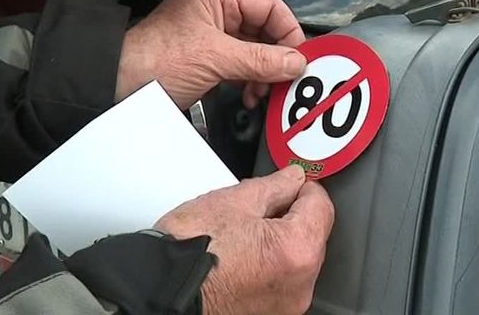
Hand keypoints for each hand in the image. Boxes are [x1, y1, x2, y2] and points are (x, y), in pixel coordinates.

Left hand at [115, 0, 306, 108]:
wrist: (121, 88)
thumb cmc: (154, 61)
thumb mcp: (216, 58)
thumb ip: (260, 60)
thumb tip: (295, 62)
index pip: (268, 6)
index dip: (287, 31)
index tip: (298, 57)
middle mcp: (216, 11)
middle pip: (264, 30)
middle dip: (274, 58)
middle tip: (285, 79)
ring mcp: (212, 35)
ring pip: (254, 51)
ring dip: (263, 74)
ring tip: (261, 92)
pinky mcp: (209, 58)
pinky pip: (241, 65)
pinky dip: (249, 81)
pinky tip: (250, 95)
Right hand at [155, 166, 334, 314]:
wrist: (157, 288)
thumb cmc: (188, 250)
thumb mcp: (235, 201)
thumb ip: (275, 186)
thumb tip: (292, 178)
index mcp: (296, 251)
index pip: (321, 206)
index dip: (304, 186)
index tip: (291, 182)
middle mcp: (299, 285)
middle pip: (312, 234)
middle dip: (292, 214)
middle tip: (260, 204)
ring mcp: (285, 305)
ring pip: (297, 257)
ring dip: (280, 238)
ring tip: (243, 230)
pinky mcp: (269, 313)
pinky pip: (282, 279)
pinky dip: (270, 263)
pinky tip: (242, 252)